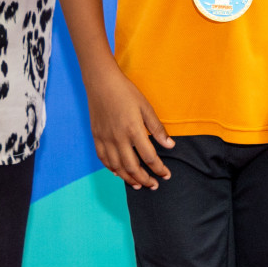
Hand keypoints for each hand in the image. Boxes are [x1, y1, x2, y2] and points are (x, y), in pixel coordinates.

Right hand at [85, 68, 174, 189]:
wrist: (101, 81)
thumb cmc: (125, 91)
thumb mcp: (145, 107)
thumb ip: (157, 128)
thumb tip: (170, 145)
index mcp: (133, 130)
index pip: (149, 157)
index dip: (159, 169)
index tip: (166, 174)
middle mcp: (118, 138)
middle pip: (133, 167)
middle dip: (145, 180)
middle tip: (154, 185)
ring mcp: (105, 138)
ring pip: (117, 167)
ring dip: (129, 179)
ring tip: (139, 185)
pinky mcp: (96, 136)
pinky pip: (103, 159)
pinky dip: (112, 169)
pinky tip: (119, 173)